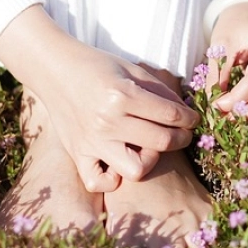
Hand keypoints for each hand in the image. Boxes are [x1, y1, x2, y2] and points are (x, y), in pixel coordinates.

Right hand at [0, 5, 199, 191]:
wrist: (54, 69)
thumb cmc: (96, 66)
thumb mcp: (132, 69)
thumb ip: (160, 90)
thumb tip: (184, 112)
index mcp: (122, 96)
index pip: (171, 116)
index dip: (189, 118)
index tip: (193, 119)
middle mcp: (108, 122)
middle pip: (161, 142)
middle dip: (181, 138)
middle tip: (182, 132)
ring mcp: (92, 142)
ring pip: (136, 169)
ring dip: (151, 160)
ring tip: (150, 147)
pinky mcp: (78, 154)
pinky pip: (98, 182)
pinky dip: (112, 179)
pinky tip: (119, 162)